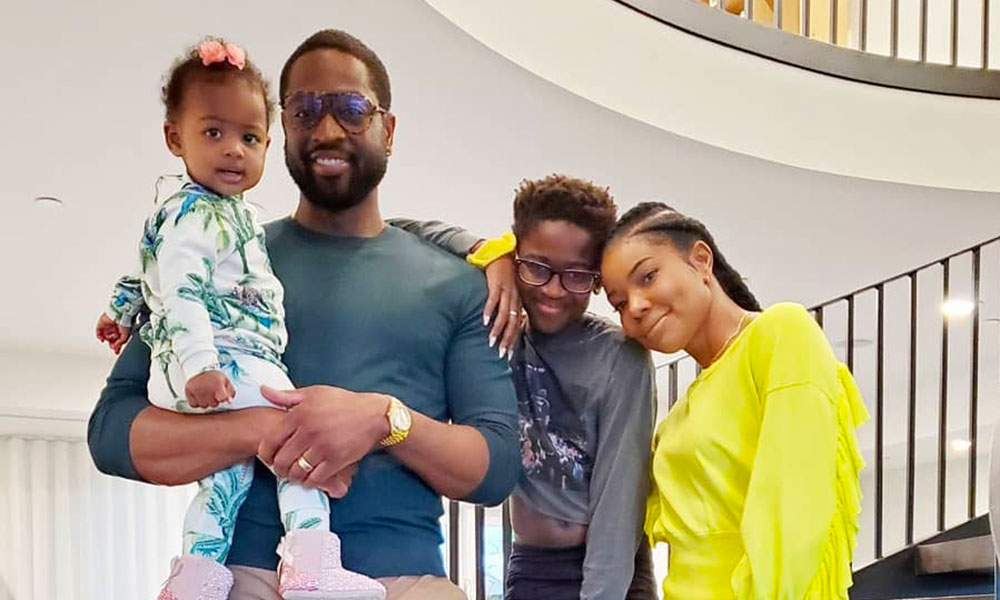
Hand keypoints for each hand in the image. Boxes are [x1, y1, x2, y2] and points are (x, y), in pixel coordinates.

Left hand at [95, 313, 131, 354]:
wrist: (120, 313)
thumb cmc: (126, 321)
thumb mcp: (126, 335)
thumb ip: (121, 342)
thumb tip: (116, 346)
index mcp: (121, 330)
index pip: (118, 340)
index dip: (117, 346)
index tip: (117, 351)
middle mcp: (114, 328)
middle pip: (111, 339)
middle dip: (112, 344)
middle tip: (113, 347)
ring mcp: (107, 326)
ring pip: (106, 336)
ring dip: (108, 339)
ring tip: (111, 339)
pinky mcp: (101, 324)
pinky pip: (98, 332)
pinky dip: (99, 337)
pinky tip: (102, 340)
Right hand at [185, 370, 234, 408]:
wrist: (200, 368)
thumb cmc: (214, 377)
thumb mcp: (226, 381)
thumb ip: (231, 392)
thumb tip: (229, 401)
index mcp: (218, 383)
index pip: (223, 398)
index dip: (223, 399)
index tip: (222, 396)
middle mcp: (206, 387)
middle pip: (214, 404)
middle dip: (214, 400)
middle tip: (213, 391)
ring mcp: (196, 390)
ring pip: (204, 406)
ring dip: (205, 401)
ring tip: (206, 392)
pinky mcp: (188, 391)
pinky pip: (194, 405)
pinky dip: (196, 401)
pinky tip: (199, 394)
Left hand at [257, 385, 388, 492]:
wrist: (373, 414)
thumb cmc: (343, 402)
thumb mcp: (314, 393)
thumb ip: (286, 396)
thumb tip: (263, 390)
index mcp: (300, 415)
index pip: (271, 441)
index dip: (265, 453)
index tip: (267, 457)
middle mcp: (309, 432)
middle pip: (281, 460)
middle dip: (278, 468)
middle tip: (280, 469)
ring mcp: (323, 448)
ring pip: (296, 472)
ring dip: (292, 477)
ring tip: (294, 474)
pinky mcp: (336, 460)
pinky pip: (314, 479)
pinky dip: (309, 482)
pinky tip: (309, 478)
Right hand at [482, 254, 522, 358]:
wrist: (500, 254)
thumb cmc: (502, 275)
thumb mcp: (507, 292)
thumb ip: (505, 306)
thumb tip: (499, 323)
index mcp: (517, 302)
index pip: (517, 325)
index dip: (513, 341)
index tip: (509, 355)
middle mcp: (514, 299)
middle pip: (513, 324)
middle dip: (507, 340)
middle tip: (502, 354)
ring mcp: (506, 292)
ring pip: (504, 315)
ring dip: (498, 329)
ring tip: (491, 342)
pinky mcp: (496, 284)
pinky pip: (493, 300)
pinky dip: (489, 311)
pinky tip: (484, 321)